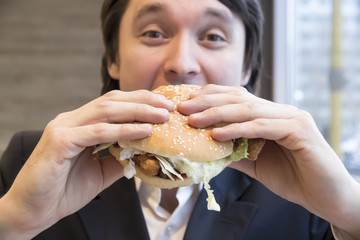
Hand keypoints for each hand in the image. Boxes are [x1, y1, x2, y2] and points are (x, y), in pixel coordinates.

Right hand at [0, 90, 173, 238]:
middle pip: (112, 101)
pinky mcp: (60, 141)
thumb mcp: (100, 172)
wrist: (34, 211)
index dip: (139, 101)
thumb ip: (119, 158)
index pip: (113, 104)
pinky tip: (143, 131)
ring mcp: (64, 128)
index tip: (163, 106)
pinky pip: (97, 132)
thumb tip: (145, 152)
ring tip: (161, 116)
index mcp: (80, 123)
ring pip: (106, 111)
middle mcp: (71, 120)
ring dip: (138, 111)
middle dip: (143, 102)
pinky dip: (123, 130)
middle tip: (168, 107)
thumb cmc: (64, 190)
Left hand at [178, 84, 359, 237]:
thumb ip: (234, 152)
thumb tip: (205, 149)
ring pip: (248, 109)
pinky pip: (262, 127)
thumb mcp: (255, 163)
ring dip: (217, 114)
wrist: (327, 197)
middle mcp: (280, 111)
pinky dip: (237, 129)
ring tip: (192, 120)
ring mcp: (291, 118)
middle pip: (238, 98)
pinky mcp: (300, 131)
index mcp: (270, 114)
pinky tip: (216, 135)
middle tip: (181, 108)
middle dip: (207, 102)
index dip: (210, 97)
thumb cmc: (292, 178)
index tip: (185, 102)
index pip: (236, 97)